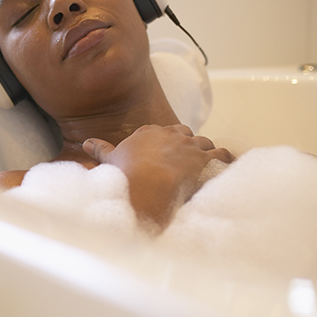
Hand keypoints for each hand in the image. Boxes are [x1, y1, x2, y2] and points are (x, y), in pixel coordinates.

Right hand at [83, 124, 233, 231]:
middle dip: (187, 143)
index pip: (161, 131)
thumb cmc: (126, 174)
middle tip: (187, 156)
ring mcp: (190, 145)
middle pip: (184, 133)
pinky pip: (222, 155)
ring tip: (209, 161)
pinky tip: (230, 163)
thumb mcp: (109, 161)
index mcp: (148, 132)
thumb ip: (99, 150)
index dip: (165, 141)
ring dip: (207, 151)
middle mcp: (171, 134)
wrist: (146, 185)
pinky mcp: (205, 158)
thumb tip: (85, 143)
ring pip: (204, 142)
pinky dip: (227, 158)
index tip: (165, 151)